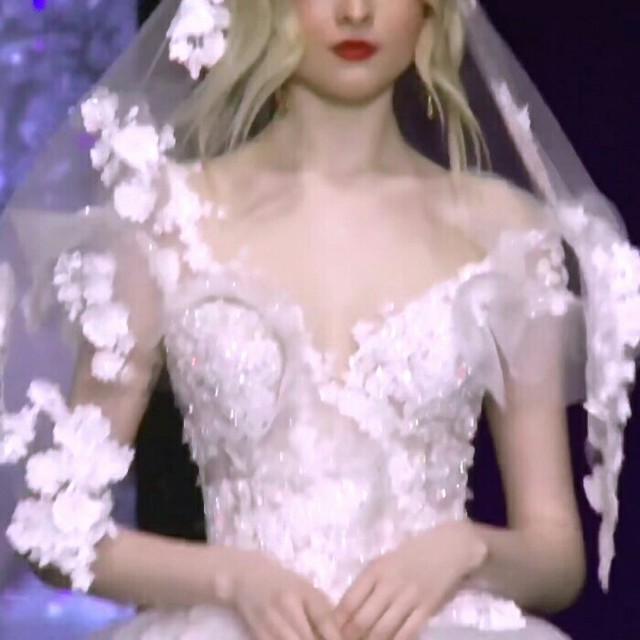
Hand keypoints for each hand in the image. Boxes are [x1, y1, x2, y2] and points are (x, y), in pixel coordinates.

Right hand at [216, 547, 341, 639]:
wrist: (247, 577)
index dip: (337, 638)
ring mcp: (271, 621)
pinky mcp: (258, 634)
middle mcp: (288, 605)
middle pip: (310, 638)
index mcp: (305, 592)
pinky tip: (294, 639)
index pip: (326, 621)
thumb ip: (324, 611)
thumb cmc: (284, 583)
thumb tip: (343, 636)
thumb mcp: (307, 589)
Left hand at [335, 521, 487, 639]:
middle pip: (363, 620)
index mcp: (375, 570)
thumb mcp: (383, 561)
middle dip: (351, 637)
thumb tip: (346, 611)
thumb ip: (367, 583)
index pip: (349, 601)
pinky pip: (407, 633)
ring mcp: (409, 597)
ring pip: (383, 631)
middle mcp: (390, 584)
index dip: (337, 621)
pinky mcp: (427, 608)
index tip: (332, 630)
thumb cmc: (411, 553)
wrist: (447, 548)